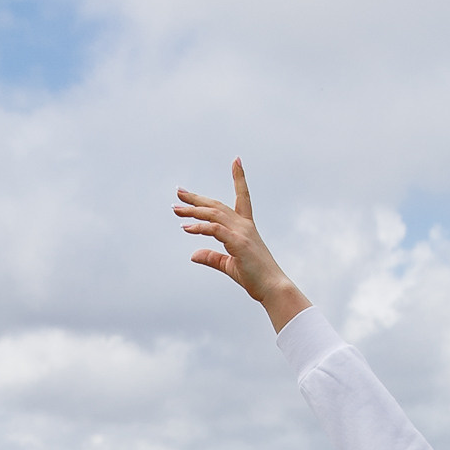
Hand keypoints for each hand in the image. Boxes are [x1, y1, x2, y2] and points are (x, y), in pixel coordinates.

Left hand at [174, 160, 311, 329]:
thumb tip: (193, 254)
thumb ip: (212, 258)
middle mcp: (245, 226)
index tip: (236, 160)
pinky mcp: (238, 243)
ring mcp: (242, 233)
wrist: (273, 289)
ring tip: (176, 210)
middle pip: (217, 205)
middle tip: (179, 192)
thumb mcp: (229, 266)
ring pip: (213, 214)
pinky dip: (199, 227)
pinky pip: (215, 229)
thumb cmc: (255, 278)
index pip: (242, 197)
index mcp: (246, 228)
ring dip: (193, 210)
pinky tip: (186, 227)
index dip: (239, 178)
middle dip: (197, 198)